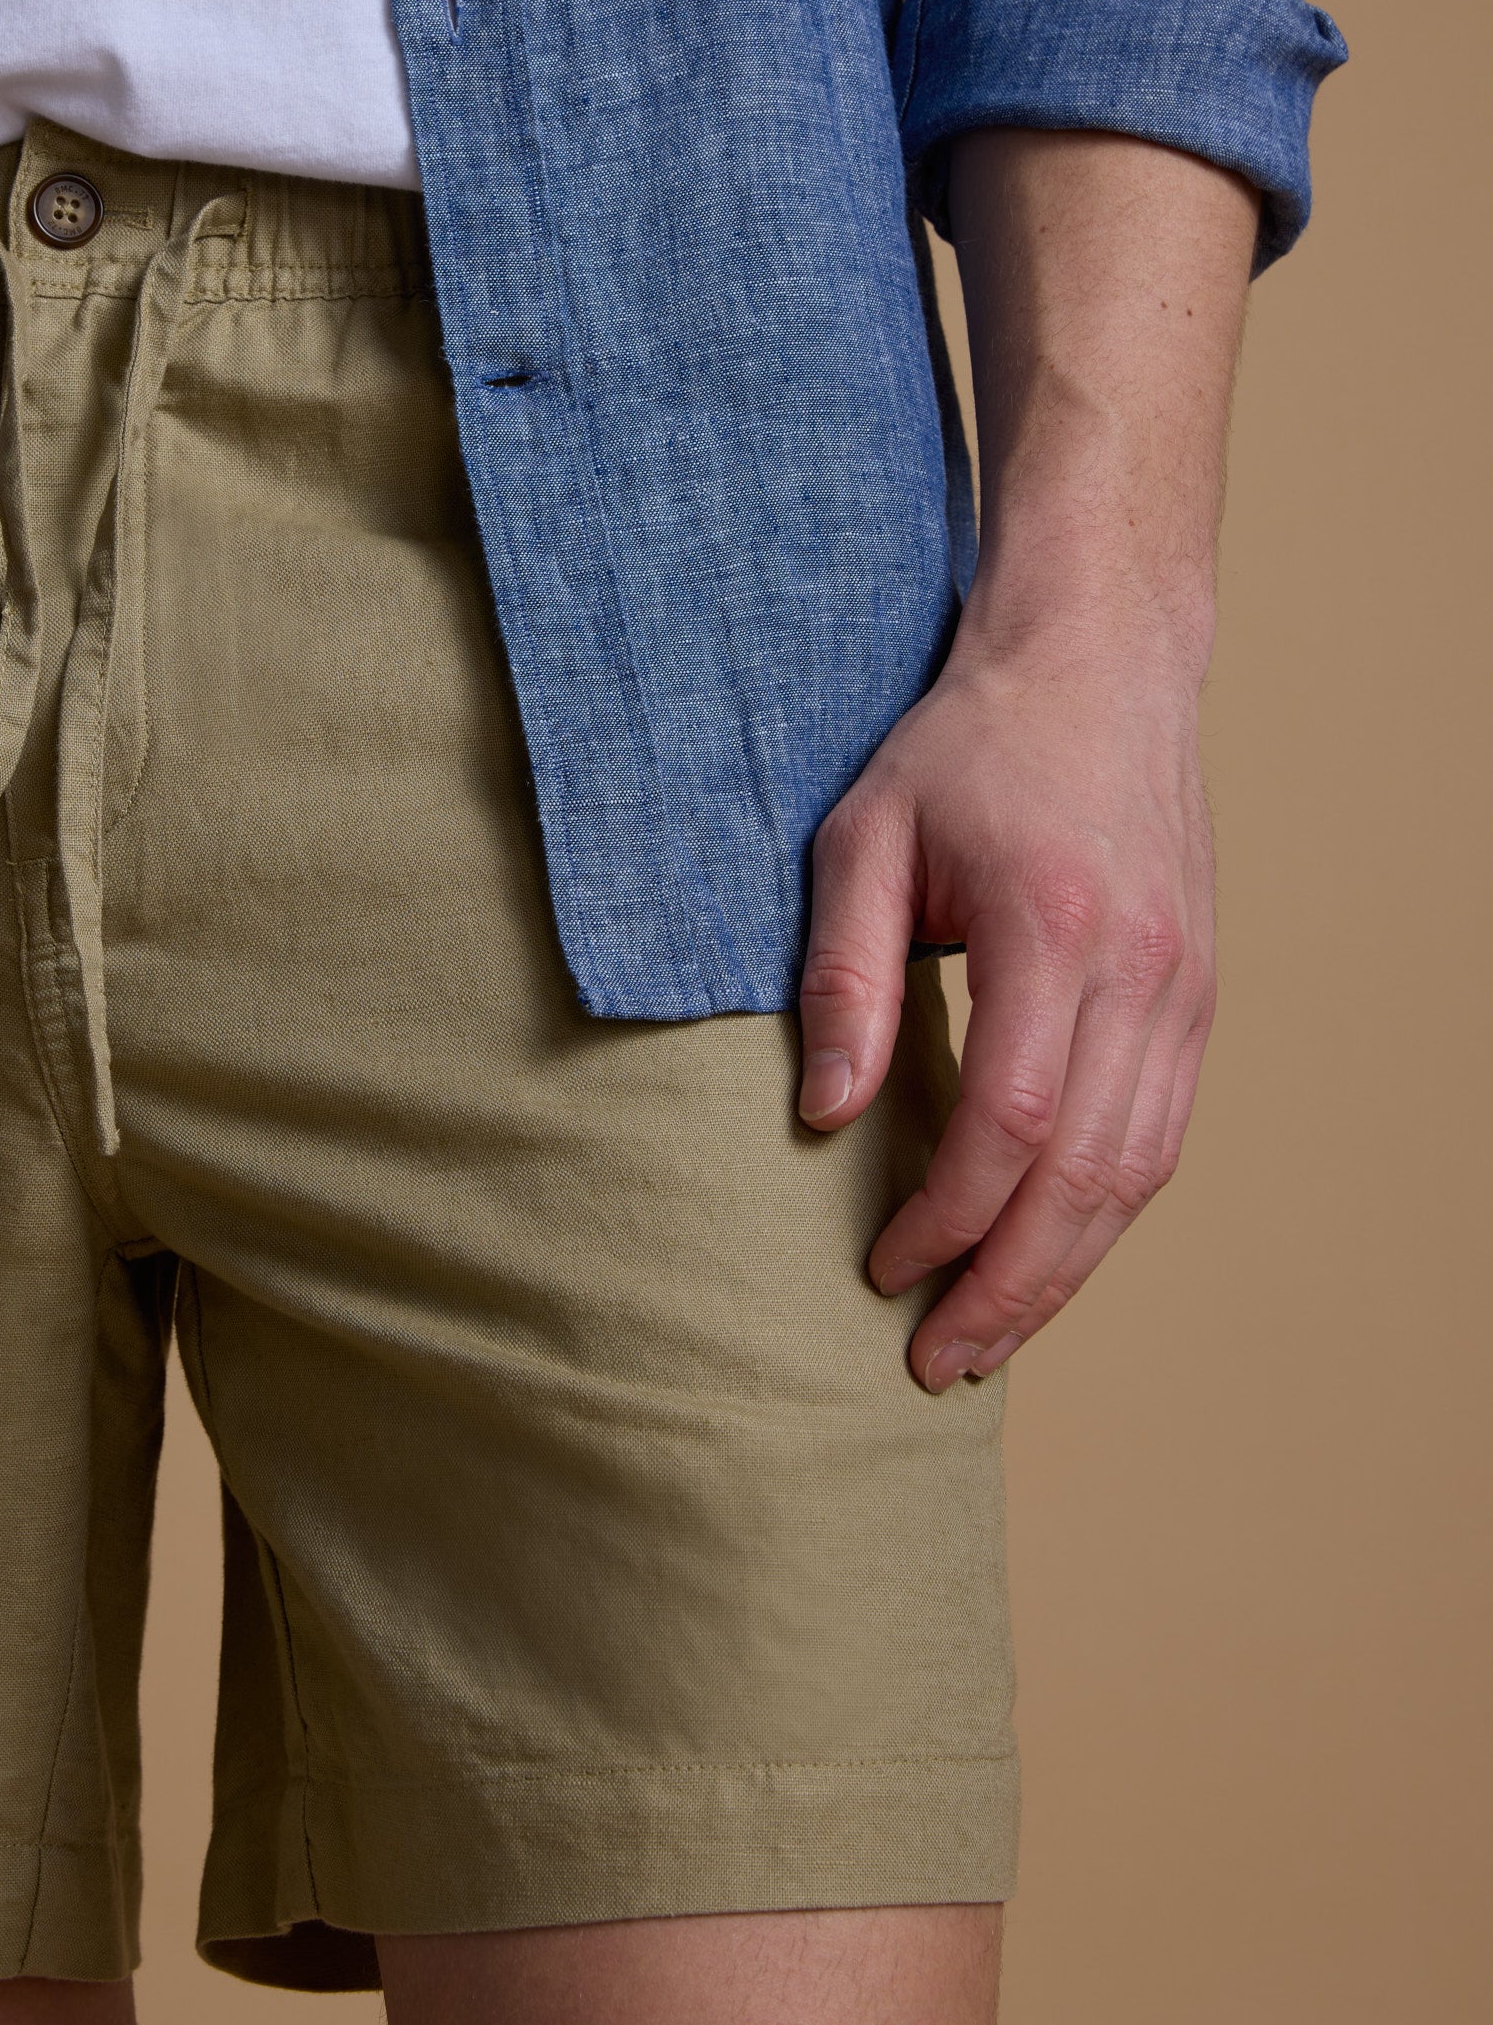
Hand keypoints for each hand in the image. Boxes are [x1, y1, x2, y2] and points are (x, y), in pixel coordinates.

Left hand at [798, 615, 1214, 1391]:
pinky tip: (1049, 1256)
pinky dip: (1107, 1214)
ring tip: (988, 1338)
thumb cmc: (966, 746)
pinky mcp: (1199, 997)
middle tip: (937, 1360)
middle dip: (1010, 1286)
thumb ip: (842, 974)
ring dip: (1066, 1272)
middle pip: (1088, 1175)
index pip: (1011, 1120)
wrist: (1101, 664)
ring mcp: (1187, 988)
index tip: (882, 1268)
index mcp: (1055, 925)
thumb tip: (825, 1114)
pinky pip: (1161, 1136)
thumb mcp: (864, 835)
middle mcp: (1142, 969)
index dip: (948, 1215)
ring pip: (1139, 1173)